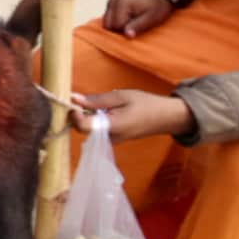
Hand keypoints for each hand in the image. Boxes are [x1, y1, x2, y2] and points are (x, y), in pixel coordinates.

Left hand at [71, 89, 194, 140]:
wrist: (165, 118)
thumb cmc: (146, 104)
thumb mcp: (122, 96)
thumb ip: (98, 100)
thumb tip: (75, 98)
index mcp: (112, 127)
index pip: (83, 127)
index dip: (74, 115)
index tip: (73, 101)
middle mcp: (110, 138)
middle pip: (83, 130)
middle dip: (78, 115)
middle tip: (81, 99)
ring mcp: (111, 141)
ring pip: (89, 130)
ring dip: (87, 117)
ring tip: (95, 103)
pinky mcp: (113, 140)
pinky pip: (97, 131)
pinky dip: (95, 120)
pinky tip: (103, 111)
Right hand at [102, 0, 175, 37]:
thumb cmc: (156, 9)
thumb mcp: (151, 19)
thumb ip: (138, 26)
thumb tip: (127, 35)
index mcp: (122, 2)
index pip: (117, 25)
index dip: (127, 30)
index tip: (138, 25)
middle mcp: (113, 0)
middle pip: (109, 25)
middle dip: (120, 29)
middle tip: (135, 24)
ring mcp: (111, 1)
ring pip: (107, 24)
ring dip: (118, 27)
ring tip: (131, 22)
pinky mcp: (110, 4)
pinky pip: (108, 20)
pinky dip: (116, 23)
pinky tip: (127, 20)